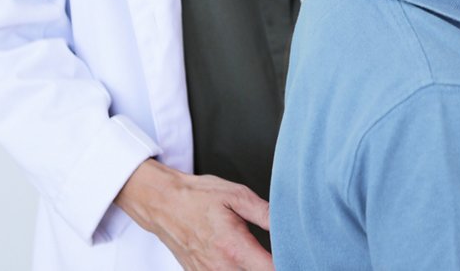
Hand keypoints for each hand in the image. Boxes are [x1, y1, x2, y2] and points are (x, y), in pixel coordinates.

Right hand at [115, 159, 273, 270]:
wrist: (163, 203)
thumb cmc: (197, 196)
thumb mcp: (236, 195)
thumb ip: (264, 213)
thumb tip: (288, 223)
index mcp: (233, 247)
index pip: (270, 270)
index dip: (288, 263)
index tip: (296, 255)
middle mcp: (220, 267)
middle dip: (271, 266)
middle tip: (282, 253)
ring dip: (254, 268)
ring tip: (262, 257)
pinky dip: (238, 270)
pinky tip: (243, 260)